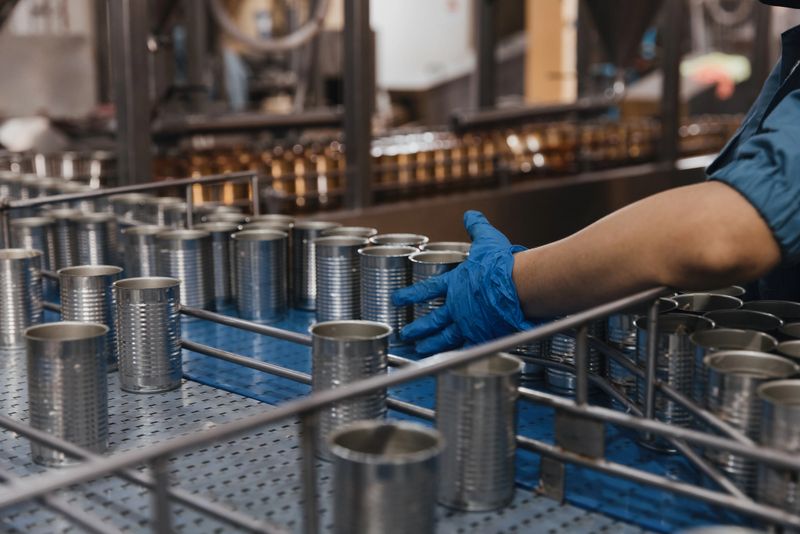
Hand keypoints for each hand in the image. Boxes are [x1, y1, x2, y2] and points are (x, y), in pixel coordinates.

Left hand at [392, 210, 532, 354]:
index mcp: (456, 284)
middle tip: (405, 334)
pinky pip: (468, 346)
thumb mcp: (487, 239)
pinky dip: (458, 353)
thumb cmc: (503, 263)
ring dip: (432, 344)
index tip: (396, 299)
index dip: (411, 294)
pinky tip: (450, 360)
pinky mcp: (484, 334)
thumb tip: (470, 214)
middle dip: (418, 328)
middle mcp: (458, 306)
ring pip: (446, 337)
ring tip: (420, 350)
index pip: (427, 290)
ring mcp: (470, 322)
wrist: (519, 285)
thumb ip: (476, 227)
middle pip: (434, 319)